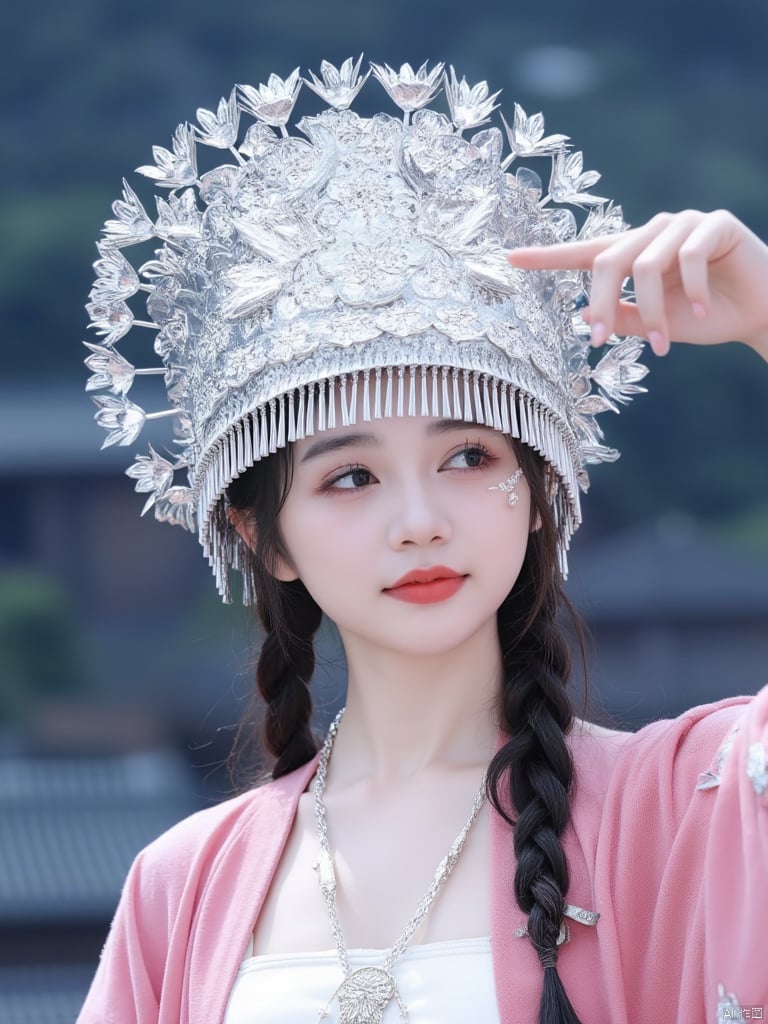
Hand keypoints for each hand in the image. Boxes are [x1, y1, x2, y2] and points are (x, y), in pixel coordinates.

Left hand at [507, 209, 767, 360]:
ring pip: (646, 264)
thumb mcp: (657, 325)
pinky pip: (690, 255)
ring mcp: (684, 224)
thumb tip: (583, 318)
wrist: (761, 313)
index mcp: (635, 253)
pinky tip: (699, 312)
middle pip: (609, 259)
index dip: (548, 256)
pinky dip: (690, 291)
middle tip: (598, 341)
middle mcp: (654, 232)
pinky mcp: (716, 224)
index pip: (585, 252)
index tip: (510, 258)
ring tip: (661, 345)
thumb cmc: (706, 317)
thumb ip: (622, 318)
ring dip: (650, 311)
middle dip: (600, 303)